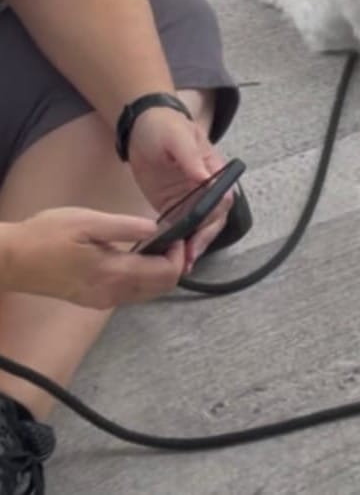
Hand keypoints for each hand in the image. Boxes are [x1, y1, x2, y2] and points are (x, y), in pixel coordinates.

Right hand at [0, 208, 183, 308]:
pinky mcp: (93, 300)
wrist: (10, 260)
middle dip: (175, 265)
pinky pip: (130, 293)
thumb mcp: (88, 221)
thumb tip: (156, 229)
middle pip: (161, 289)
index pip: (165, 275)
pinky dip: (144, 278)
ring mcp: (102, 300)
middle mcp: (112, 294)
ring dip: (160, 273)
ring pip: (147, 293)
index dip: (179, 256)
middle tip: (173, 240)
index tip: (179, 235)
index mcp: (114, 274)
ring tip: (159, 245)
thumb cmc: (46, 235)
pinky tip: (139, 257)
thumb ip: (125, 227)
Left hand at [127, 105, 231, 271]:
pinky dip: (178, 242)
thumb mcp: (177, 137)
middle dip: (204, 238)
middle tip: (190, 257)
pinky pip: (180, 227)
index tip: (200, 231)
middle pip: (213, 218)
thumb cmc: (164, 126)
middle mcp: (206, 187)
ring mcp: (189, 198)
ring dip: (193, 245)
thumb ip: (190, 156)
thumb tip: (204, 177)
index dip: (213, 216)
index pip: (222, 197)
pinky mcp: (172, 206)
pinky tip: (169, 257)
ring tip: (182, 266)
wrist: (141, 127)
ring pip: (199, 227)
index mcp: (213, 170)